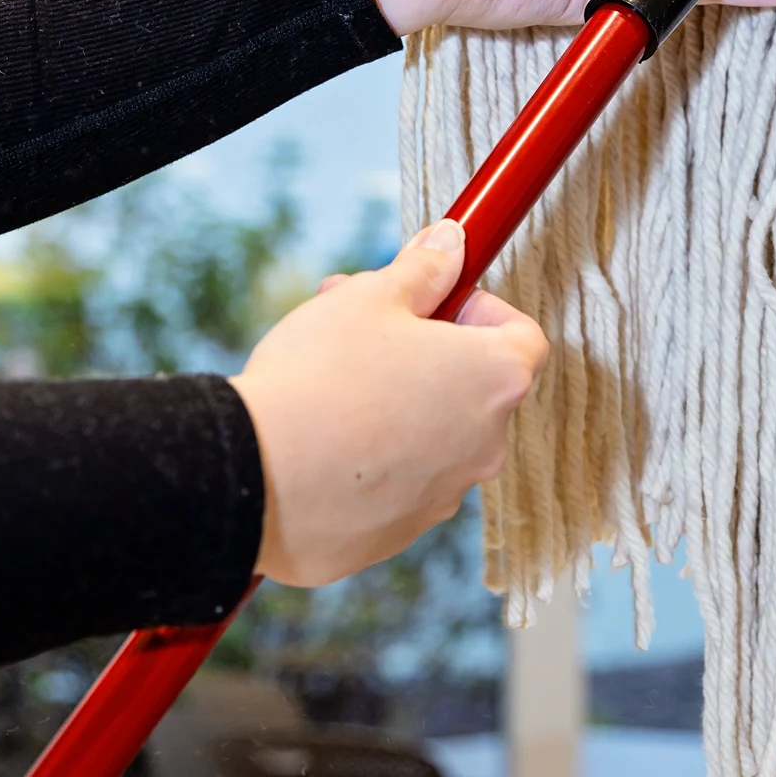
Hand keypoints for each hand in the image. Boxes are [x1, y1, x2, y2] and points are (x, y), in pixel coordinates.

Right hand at [230, 221, 547, 585]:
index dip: (481, 310)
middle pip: (474, 386)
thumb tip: (451, 243)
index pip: (523, 336)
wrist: (253, 475)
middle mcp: (487, 445)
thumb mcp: (368, 298)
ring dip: (400, 405)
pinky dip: (373, 458)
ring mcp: (446, 495)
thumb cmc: (319, 377)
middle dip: (426, 352)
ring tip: (330, 379)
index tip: (435, 303)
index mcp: (495, 379)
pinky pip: (398, 483)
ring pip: (435, 436)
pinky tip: (320, 439)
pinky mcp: (401, 533)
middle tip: (363, 327)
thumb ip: (422, 269)